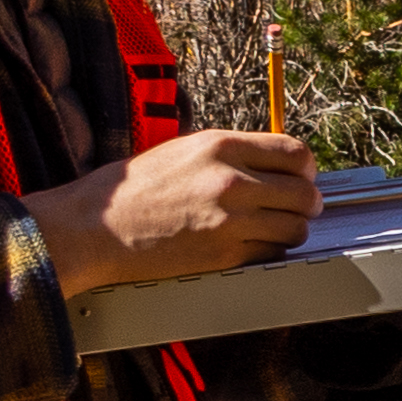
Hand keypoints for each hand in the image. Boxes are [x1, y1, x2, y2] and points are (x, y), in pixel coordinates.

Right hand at [38, 128, 317, 290]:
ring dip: (291, 228)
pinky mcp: (224, 253)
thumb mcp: (185, 150)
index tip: (301, 177)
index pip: (295, 153)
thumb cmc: (132, 188)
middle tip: (298, 207)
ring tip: (274, 227)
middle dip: (306, 202)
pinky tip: (250, 243)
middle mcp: (231, 180)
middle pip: (304, 192)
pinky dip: (268, 250)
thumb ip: (232, 155)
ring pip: (295, 227)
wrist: (95, 227)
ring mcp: (230, 219)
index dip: (304, 168)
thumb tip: (277, 165)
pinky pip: (271, 252)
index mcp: (220, 146)